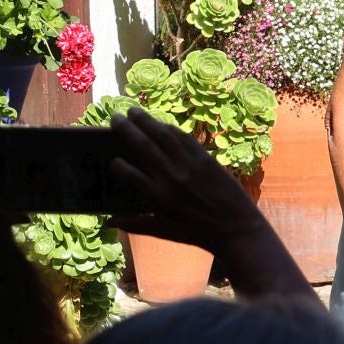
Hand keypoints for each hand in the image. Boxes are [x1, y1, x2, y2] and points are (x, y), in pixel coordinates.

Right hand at [104, 109, 267, 250]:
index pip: (129, 175)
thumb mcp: (164, 231)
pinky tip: (161, 123)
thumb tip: (109, 221)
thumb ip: (136, 224)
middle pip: (143, 147)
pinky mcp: (204, 157)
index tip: (113, 161)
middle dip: (127, 130)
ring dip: (146, 121)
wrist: (234, 226)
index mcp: (158, 198)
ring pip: (163, 136)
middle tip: (114, 117)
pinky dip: (170, 128)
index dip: (118, 166)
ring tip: (133, 111)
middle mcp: (171, 177)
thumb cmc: (197, 232)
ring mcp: (189, 165)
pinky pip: (183, 137)